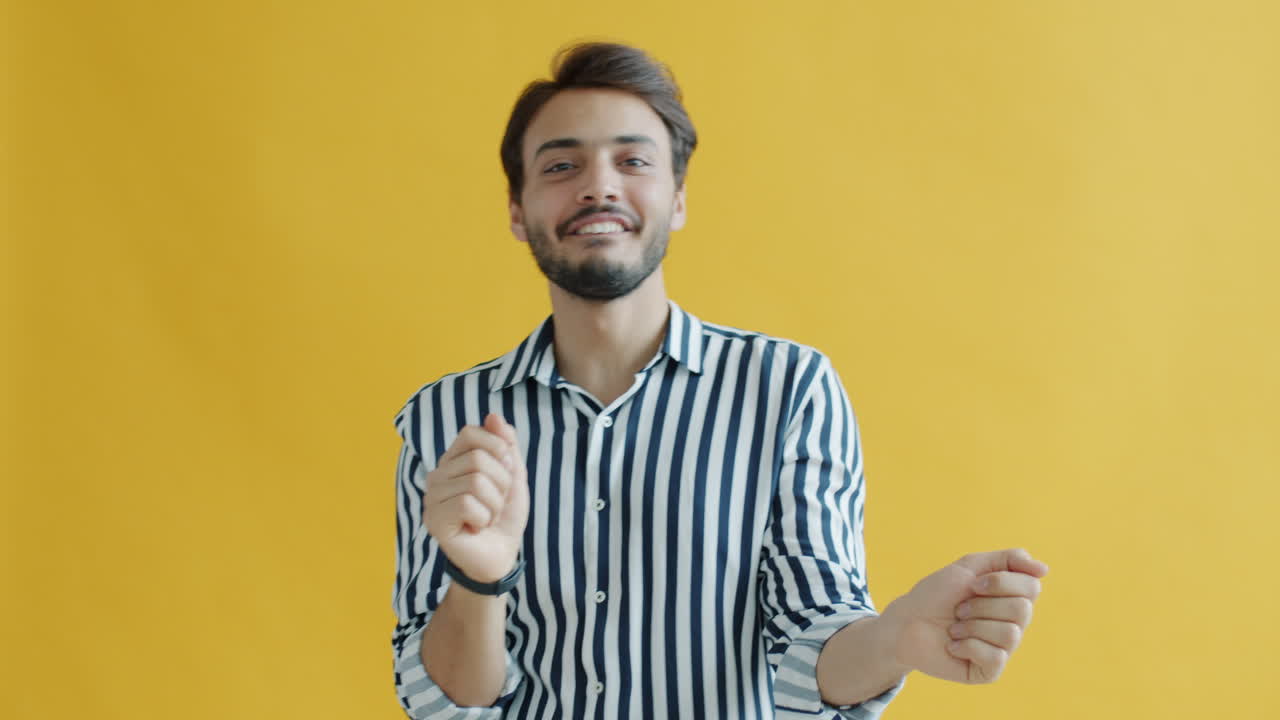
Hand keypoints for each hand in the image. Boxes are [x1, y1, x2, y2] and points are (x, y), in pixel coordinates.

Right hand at [422, 413, 529, 583]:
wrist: (501, 555)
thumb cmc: (504, 516)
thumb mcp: (513, 475)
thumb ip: (505, 444)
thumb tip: (493, 415)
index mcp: (453, 460)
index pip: (472, 433)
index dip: (499, 450)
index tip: (505, 474)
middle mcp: (437, 474)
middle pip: (479, 458)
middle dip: (502, 483)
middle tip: (496, 503)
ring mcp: (432, 497)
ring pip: (475, 481)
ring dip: (494, 503)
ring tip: (487, 517)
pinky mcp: (434, 520)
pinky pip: (467, 503)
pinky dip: (484, 518)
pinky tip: (477, 527)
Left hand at [881, 548, 1047, 683]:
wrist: (906, 622)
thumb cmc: (936, 594)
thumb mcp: (970, 566)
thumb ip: (1007, 560)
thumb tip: (1044, 570)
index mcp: (1011, 598)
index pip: (1032, 587)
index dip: (999, 583)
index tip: (972, 584)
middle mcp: (1013, 624)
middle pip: (1022, 610)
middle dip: (982, 605)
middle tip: (960, 608)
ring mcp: (1003, 649)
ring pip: (1009, 634)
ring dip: (972, 625)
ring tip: (955, 627)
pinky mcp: (989, 670)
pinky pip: (995, 657)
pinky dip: (967, 645)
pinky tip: (953, 645)